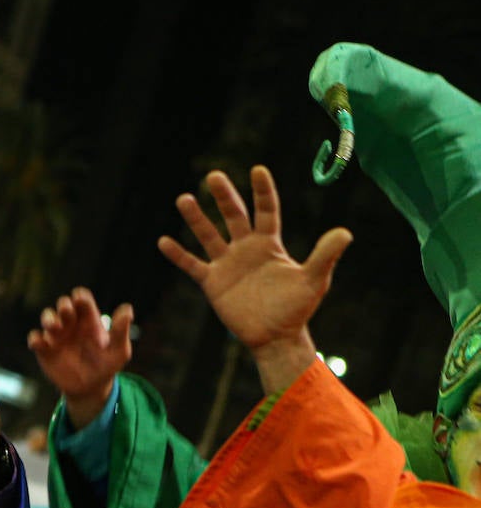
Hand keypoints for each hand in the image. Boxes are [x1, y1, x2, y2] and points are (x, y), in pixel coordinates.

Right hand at [27, 287, 133, 425]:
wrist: (90, 388)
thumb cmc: (107, 366)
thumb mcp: (119, 350)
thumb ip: (121, 331)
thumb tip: (127, 309)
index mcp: (89, 319)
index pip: (82, 300)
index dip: (80, 297)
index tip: (80, 301)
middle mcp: (71, 324)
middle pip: (63, 305)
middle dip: (64, 305)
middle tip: (67, 312)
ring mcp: (57, 336)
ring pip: (47, 318)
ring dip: (48, 318)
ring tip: (54, 326)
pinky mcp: (45, 349)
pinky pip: (35, 339)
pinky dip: (35, 339)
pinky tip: (40, 344)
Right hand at [157, 165, 351, 393]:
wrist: (275, 337)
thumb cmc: (297, 308)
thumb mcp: (314, 280)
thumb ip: (325, 255)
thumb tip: (345, 232)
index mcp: (269, 244)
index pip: (265, 211)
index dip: (262, 191)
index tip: (257, 170)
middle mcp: (246, 249)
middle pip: (233, 216)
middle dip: (224, 196)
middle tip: (214, 176)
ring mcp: (227, 264)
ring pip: (209, 236)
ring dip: (196, 218)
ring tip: (184, 199)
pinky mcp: (212, 282)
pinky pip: (192, 265)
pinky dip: (178, 254)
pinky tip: (163, 241)